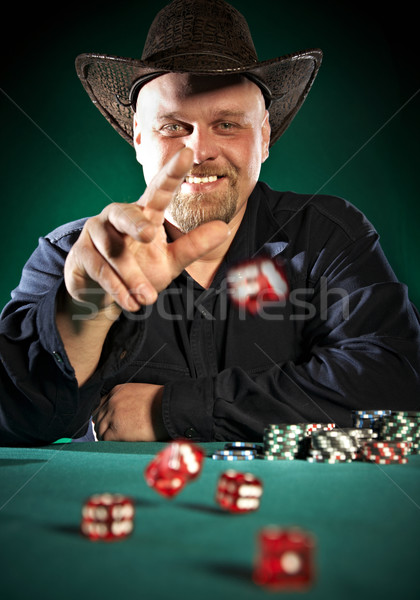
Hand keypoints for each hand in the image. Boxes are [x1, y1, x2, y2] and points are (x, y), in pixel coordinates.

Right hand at [64, 148, 229, 312]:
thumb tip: (224, 228)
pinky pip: (100, 269)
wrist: (104, 296)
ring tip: (148, 298)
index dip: (173, 172)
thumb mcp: (171, 261)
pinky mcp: (81, 254)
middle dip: (135, 223)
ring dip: (132, 277)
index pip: (160, 190)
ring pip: (114, 251)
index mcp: (144, 213)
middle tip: (148, 234)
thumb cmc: (140, 270)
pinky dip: (117, 288)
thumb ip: (194, 245)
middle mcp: (118, 216)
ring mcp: (96, 233)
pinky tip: (131, 303)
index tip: (188, 153)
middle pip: (124, 213)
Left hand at [93, 383, 168, 440]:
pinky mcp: (117, 430)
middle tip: (110, 434)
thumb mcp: (141, 393)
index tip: (108, 422)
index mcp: (117, 391)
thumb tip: (124, 412)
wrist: (170, 408)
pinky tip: (119, 444)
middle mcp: (112, 401)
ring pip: (100, 429)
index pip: (101, 404)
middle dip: (103, 426)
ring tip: (116, 441)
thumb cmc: (162, 402)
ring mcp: (113, 415)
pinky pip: (106, 439)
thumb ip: (128, 400)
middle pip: (98, 417)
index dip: (104, 415)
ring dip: (106, 436)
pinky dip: (110, 443)